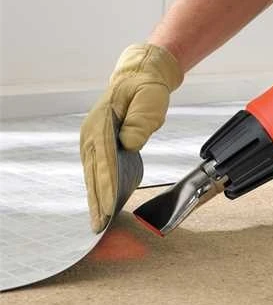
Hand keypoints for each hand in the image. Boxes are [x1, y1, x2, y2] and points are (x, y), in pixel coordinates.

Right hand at [80, 44, 182, 231]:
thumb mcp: (149, 100)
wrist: (138, 79)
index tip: (109, 206)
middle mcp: (92, 133)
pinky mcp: (98, 145)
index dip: (107, 185)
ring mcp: (92, 140)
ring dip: (95, 198)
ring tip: (97, 222)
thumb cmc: (145, 90)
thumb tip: (128, 144)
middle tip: (99, 225)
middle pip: (94, 172)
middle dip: (97, 200)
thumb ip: (139, 122)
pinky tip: (103, 204)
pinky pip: (97, 170)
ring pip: (92, 174)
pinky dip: (99, 188)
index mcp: (101, 122)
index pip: (105, 159)